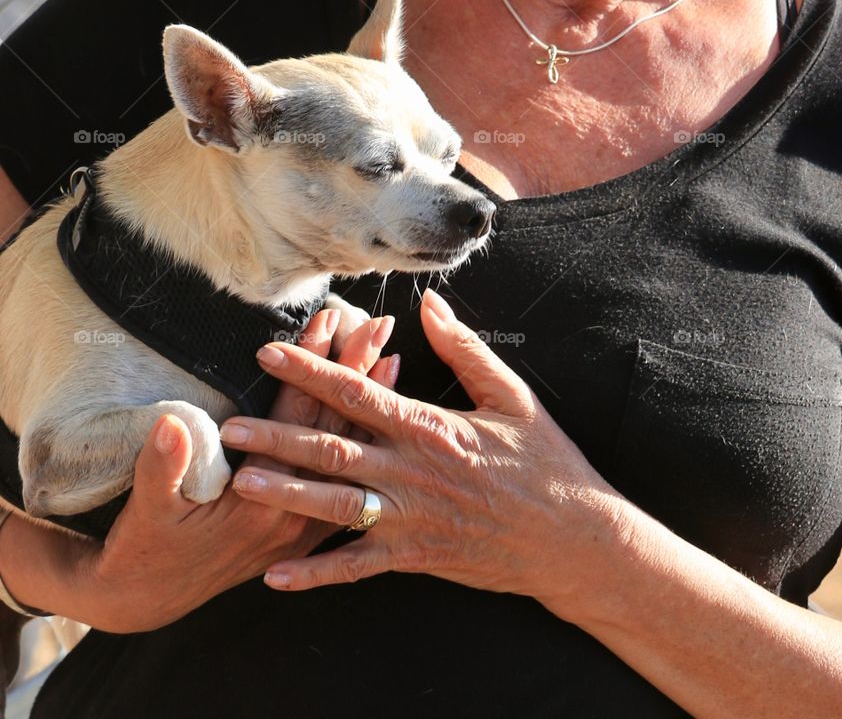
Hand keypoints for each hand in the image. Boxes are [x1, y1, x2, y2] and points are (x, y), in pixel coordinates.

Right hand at [73, 307, 398, 632]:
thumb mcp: (146, 508)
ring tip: (393, 357)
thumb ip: (161, 467)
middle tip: (377, 326)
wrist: (152, 597)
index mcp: (256, 501)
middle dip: (353, 374)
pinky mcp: (308, 532)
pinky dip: (365, 444)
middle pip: (331, 429)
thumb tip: (170, 423)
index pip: (292, 417)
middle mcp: (291, 513)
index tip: (326, 322)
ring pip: (347, 454)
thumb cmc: (147, 547)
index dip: (308, 367)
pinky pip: (349, 482)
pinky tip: (383, 416)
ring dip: (369, 407)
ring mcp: (304, 525)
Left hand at [221, 290, 624, 618]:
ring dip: (284, 495)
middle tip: (231, 427)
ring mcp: (410, 519)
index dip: (309, 370)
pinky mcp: (416, 557)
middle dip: (277, 436)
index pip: (356, 390)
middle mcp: (410, 471)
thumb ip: (463, 347)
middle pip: (331, 449)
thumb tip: (429, 303)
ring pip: (333, 506)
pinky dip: (316, 574)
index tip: (269, 352)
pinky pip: (356, 567)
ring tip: (241, 484)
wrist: (573, 538)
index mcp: (428, 426)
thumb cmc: (544, 460)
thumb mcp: (510, 393)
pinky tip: (277, 575)